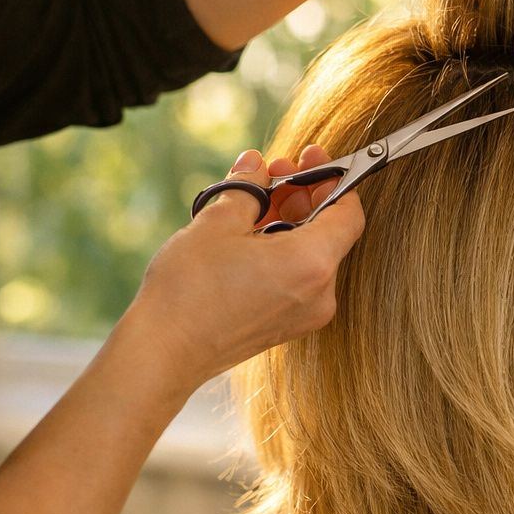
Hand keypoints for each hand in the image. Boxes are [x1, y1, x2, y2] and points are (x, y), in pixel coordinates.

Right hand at [119, 146, 364, 391]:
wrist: (164, 354)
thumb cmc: (189, 290)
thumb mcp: (217, 223)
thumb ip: (247, 187)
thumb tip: (256, 163)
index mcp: (313, 263)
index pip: (350, 212)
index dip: (334, 178)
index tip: (310, 159)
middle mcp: (321, 292)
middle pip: (331, 231)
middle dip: (305, 195)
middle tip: (272, 172)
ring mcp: (307, 314)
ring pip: (313, 254)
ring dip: (291, 221)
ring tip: (254, 202)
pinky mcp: (288, 326)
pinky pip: (300, 277)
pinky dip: (284, 251)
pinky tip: (251, 235)